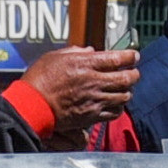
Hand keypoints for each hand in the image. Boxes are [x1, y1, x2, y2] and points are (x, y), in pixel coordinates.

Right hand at [23, 45, 138, 138]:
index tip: (133, 56)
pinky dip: (119, 107)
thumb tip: (90, 51)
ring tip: (124, 89)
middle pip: (127, 78)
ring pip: (124, 96)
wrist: (33, 105)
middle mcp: (94, 81)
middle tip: (133, 72)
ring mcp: (95, 100)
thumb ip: (75, 52)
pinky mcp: (92, 116)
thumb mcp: (55, 57)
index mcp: (86, 64)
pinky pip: (114, 112)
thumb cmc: (40, 79)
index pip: (118, 58)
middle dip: (134, 74)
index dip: (130, 56)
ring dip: (127, 91)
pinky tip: (114, 103)